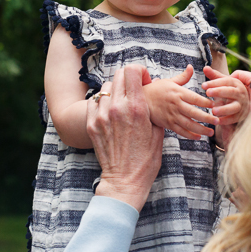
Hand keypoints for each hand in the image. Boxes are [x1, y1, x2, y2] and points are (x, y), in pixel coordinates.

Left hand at [87, 66, 163, 210]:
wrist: (125, 180)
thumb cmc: (145, 160)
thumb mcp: (158, 132)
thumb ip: (153, 111)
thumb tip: (151, 97)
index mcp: (137, 108)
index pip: (133, 71)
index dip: (140, 72)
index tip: (144, 82)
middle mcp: (118, 108)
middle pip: (119, 75)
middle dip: (129, 79)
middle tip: (134, 91)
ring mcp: (102, 116)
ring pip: (106, 88)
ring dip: (115, 91)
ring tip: (121, 104)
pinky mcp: (92, 124)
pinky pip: (94, 101)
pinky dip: (102, 102)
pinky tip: (110, 112)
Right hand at [143, 65, 218, 139]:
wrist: (141, 100)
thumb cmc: (157, 90)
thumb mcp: (169, 81)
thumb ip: (183, 77)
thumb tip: (191, 67)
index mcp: (178, 93)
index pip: (195, 98)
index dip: (206, 102)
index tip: (215, 105)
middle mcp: (176, 105)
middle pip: (194, 113)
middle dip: (207, 118)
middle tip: (217, 121)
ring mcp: (172, 115)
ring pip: (189, 124)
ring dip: (201, 129)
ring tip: (211, 132)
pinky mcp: (168, 124)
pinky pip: (180, 131)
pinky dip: (190, 135)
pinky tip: (198, 137)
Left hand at [203, 67, 250, 148]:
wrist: (242, 103)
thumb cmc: (228, 91)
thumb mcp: (223, 83)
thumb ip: (214, 76)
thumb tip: (205, 67)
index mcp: (236, 83)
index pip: (226, 81)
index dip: (214, 83)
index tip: (203, 85)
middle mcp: (240, 93)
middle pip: (231, 92)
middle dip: (219, 92)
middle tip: (207, 93)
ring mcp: (242, 105)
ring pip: (234, 107)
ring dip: (224, 109)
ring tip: (213, 111)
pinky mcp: (241, 115)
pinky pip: (234, 119)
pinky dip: (226, 120)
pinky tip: (217, 121)